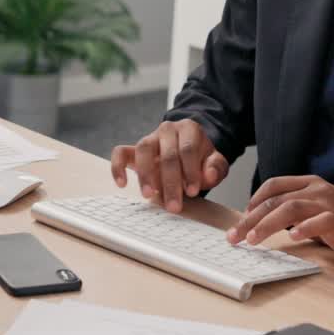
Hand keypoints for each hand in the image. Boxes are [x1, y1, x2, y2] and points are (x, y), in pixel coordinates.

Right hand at [110, 119, 228, 212]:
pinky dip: (118, 167)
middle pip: (167, 154)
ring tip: (149, 195)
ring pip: (143, 150)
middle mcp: (167, 129)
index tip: (193, 192)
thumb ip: (215, 168)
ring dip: (146, 175)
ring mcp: (149, 138)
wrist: (185, 151)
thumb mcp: (214, 162)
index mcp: (189, 129)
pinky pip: (120, 153)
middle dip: (171, 182)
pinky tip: (122, 184)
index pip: (188, 149)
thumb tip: (209, 175)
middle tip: (174, 205)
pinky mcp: (133, 149)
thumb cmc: (200, 159)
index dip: (190, 171)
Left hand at [226, 175, 333, 264]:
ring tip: (254, 239)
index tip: (241, 220)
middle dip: (252, 218)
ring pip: (291, 207)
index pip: (273, 185)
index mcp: (308, 183)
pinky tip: (293, 238)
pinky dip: (305, 228)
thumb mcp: (312, 211)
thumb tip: (256, 221)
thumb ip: (290, 210)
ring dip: (268, 224)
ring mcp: (330, 203)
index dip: (253, 201)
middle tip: (236, 235)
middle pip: (276, 199)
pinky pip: (321, 221)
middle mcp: (317, 189)